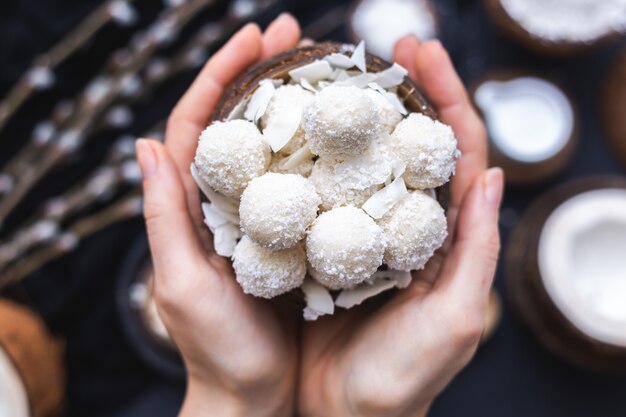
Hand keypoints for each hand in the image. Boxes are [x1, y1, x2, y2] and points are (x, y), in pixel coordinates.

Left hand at [136, 15, 301, 416]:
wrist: (257, 395)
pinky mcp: (296, 235)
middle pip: (242, 122)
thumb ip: (165, 218)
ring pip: (279, 146)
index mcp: (195, 206)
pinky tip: (350, 133)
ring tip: (328, 68)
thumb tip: (144, 144)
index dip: (223, 74)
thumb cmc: (217, 349)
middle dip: (266, 72)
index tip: (255, 36)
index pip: (200, 124)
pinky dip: (325, 151)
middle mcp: (230, 202)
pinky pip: (309, 183)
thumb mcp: (183, 284)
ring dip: (300, 103)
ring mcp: (265, 216)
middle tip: (299, 32)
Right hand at [298, 37, 503, 416]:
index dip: (444, 96)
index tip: (421, 51)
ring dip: (351, 114)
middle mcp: (402, 225)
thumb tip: (489, 178)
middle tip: (378, 44)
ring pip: (360, 160)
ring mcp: (360, 231)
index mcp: (441, 236)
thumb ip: (475, 253)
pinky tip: (294, 131)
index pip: (453, 151)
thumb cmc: (401, 379)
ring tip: (332, 73)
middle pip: (406, 143)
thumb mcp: (453, 322)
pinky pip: (318, 191)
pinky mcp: (322, 245)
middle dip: (399, 88)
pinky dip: (311, 157)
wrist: (339, 414)